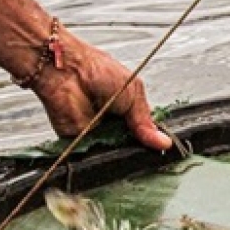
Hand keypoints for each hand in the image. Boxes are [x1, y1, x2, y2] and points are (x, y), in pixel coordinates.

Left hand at [29, 29, 171, 150]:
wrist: (65, 72)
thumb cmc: (97, 71)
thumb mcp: (134, 93)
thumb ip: (146, 122)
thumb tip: (163, 143)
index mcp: (128, 110)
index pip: (145, 134)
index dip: (153, 143)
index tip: (162, 151)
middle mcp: (114, 124)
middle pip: (132, 147)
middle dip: (139, 151)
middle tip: (146, 153)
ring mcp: (98, 135)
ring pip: (116, 154)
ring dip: (122, 155)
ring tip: (128, 151)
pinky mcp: (81, 143)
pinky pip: (95, 157)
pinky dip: (102, 158)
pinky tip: (111, 155)